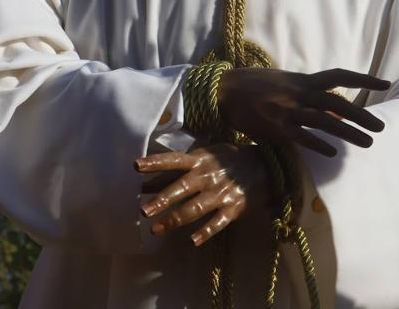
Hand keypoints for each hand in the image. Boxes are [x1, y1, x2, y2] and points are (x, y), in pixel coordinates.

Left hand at [134, 143, 267, 245]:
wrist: (262, 166)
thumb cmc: (225, 161)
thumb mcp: (204, 157)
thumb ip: (177, 170)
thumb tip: (147, 181)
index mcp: (200, 160)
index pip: (174, 160)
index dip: (156, 162)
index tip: (136, 166)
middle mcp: (208, 175)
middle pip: (182, 188)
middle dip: (163, 199)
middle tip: (144, 211)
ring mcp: (220, 192)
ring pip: (195, 208)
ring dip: (175, 219)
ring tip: (156, 229)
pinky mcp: (233, 208)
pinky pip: (218, 222)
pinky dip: (206, 231)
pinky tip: (193, 241)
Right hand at [218, 66, 389, 156]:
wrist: (224, 90)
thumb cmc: (254, 85)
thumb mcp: (284, 83)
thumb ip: (308, 94)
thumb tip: (333, 108)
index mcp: (303, 80)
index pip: (339, 75)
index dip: (363, 78)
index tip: (385, 83)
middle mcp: (299, 94)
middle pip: (338, 102)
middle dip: (361, 115)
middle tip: (381, 127)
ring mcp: (288, 111)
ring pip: (325, 121)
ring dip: (348, 133)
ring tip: (367, 143)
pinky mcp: (276, 128)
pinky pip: (301, 137)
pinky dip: (318, 144)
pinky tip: (332, 153)